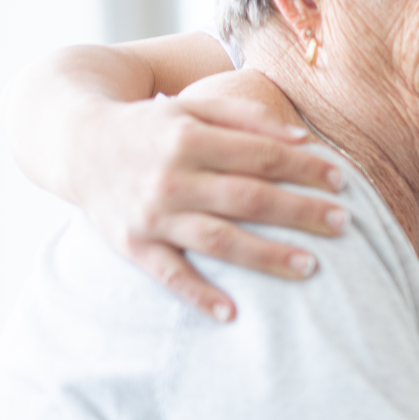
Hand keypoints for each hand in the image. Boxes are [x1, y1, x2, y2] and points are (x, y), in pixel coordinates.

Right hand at [69, 71, 346, 320]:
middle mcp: (171, 176)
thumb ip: (246, 116)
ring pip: (218, 239)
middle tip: (343, 224)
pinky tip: (233, 313)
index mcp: (189, 136)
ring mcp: (151, 214)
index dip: (305, 169)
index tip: (342, 182)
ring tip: (312, 266)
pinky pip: (169, 274)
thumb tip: (303, 138)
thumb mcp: (193, 106)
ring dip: (267, 255)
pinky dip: (198, 295)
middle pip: (248, 198)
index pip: (261, 155)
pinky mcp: (131, 244)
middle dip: (300, 211)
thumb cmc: (152, 126)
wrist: (75, 142)